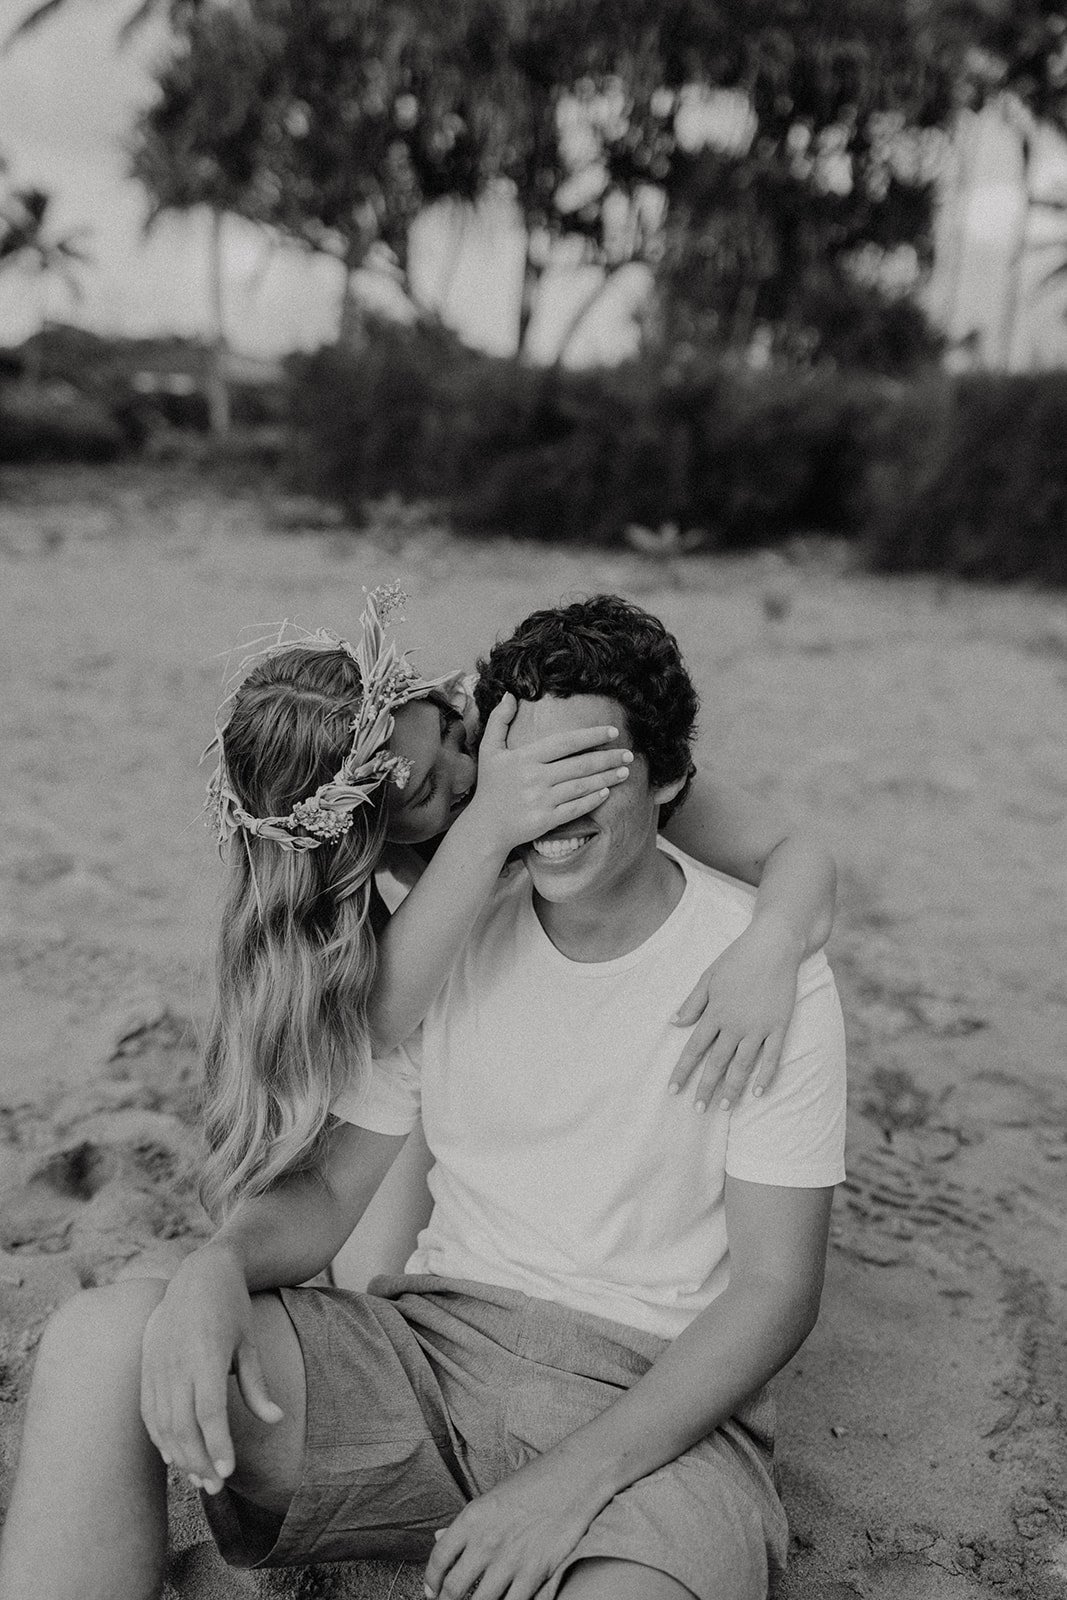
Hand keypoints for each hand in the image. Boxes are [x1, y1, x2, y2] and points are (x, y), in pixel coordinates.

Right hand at [139, 1243, 282, 1494]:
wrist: (197, 1274)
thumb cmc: (231, 1307)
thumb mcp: (250, 1340)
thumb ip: (256, 1384)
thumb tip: (276, 1419)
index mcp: (206, 1354)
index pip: (208, 1411)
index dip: (217, 1444)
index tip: (228, 1472)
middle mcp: (176, 1363)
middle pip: (183, 1425)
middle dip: (199, 1460)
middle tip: (217, 1487)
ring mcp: (157, 1366)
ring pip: (163, 1423)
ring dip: (179, 1455)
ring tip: (200, 1478)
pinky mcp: (147, 1368)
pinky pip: (148, 1412)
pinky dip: (159, 1438)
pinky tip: (173, 1457)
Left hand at [423, 1450, 606, 1599]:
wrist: (576, 1475)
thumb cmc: (536, 1482)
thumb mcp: (494, 1496)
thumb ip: (467, 1523)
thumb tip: (439, 1537)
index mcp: (473, 1518)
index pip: (439, 1559)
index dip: (431, 1582)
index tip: (432, 1591)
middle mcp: (487, 1541)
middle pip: (454, 1589)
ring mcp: (510, 1560)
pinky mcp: (535, 1573)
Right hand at [470, 694, 631, 853]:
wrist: (485, 827)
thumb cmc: (490, 786)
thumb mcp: (488, 750)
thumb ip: (499, 720)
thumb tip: (509, 695)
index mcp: (525, 758)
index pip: (565, 742)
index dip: (591, 735)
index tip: (613, 731)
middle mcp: (534, 778)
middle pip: (580, 765)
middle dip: (608, 758)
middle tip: (628, 754)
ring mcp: (541, 800)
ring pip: (581, 786)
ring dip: (606, 778)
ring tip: (624, 771)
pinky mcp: (545, 820)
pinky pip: (575, 808)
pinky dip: (593, 800)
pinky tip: (606, 792)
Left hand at [668, 917, 799, 1110]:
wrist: (774, 944)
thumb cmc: (738, 957)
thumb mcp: (708, 976)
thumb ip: (692, 1002)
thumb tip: (674, 1023)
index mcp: (714, 1012)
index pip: (694, 1049)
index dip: (682, 1071)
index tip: (672, 1090)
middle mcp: (734, 1024)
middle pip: (716, 1062)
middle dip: (705, 1088)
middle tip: (697, 1111)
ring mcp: (758, 1027)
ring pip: (742, 1065)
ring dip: (732, 1088)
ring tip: (724, 1108)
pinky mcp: (779, 1025)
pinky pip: (772, 1056)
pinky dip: (765, 1075)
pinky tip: (758, 1093)